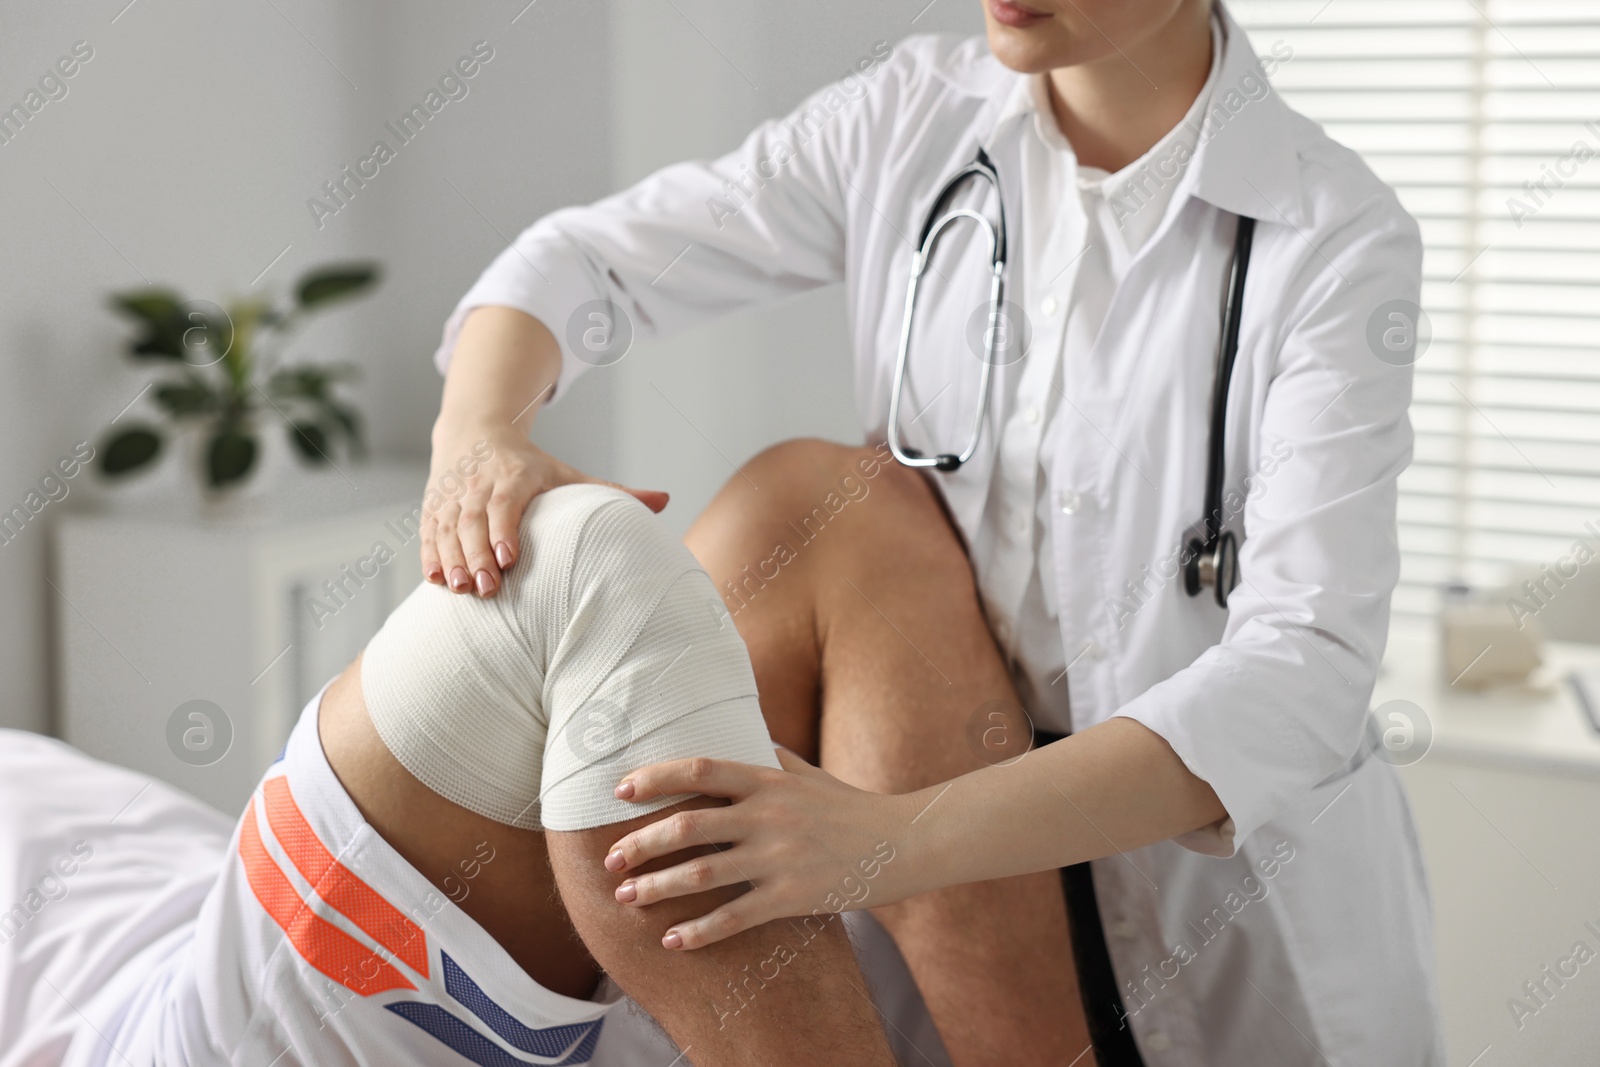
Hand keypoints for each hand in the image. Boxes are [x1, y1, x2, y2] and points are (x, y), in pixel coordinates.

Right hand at [420, 425, 667, 595]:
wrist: (475, 434)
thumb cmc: (530, 466)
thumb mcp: (568, 474)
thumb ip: (613, 492)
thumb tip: (666, 500)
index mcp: (514, 475)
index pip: (505, 502)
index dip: (503, 529)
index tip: (509, 559)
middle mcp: (479, 483)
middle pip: (473, 520)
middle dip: (476, 555)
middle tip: (486, 589)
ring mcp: (452, 495)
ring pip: (448, 528)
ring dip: (451, 559)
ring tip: (461, 590)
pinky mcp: (434, 506)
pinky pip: (428, 532)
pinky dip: (430, 555)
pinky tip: (436, 580)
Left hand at [603, 750, 927, 948]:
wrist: (904, 843)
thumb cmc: (852, 807)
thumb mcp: (810, 774)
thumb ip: (772, 757)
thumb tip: (742, 734)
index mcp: (768, 780)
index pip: (700, 769)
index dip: (655, 777)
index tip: (620, 790)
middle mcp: (768, 815)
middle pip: (689, 824)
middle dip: (641, 843)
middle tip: (609, 859)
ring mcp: (780, 857)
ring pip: (702, 874)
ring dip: (656, 887)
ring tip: (625, 897)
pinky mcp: (793, 896)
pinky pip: (735, 917)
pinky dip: (699, 932)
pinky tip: (672, 941)